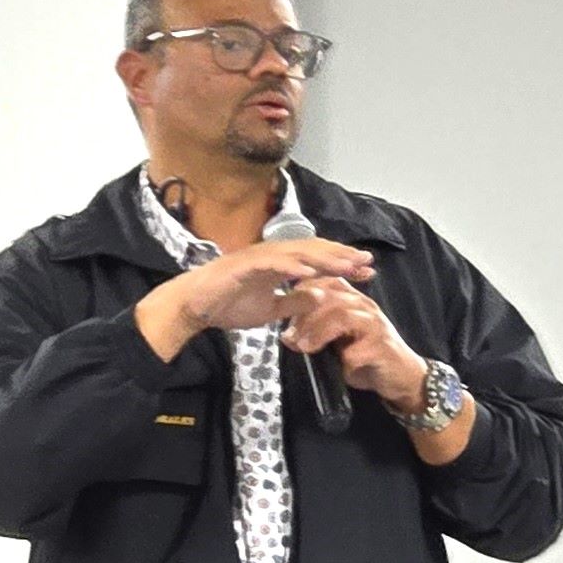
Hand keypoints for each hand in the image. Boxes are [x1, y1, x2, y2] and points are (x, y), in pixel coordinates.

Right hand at [156, 237, 377, 333]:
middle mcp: (272, 255)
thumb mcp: (270, 311)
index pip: (317, 261)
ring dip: (324, 258)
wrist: (194, 307)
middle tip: (368, 261)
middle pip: (314, 251)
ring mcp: (258, 257)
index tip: (367, 271)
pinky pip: (272, 264)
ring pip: (297, 253)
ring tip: (347, 264)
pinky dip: (291, 267)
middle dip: (342, 256)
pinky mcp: (244, 265)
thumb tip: (319, 298)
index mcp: (279, 265)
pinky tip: (310, 273)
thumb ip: (294, 303)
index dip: (342, 264)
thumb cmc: (227, 305)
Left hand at [279, 279, 432, 412]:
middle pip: (330, 298)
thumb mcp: (339, 342)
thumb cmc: (367, 358)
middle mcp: (365, 307)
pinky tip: (340, 369)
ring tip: (303, 347)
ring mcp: (375, 326)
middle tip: (289, 336)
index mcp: (354, 301)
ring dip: (318, 332)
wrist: (402, 378)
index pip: (327, 282)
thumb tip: (287, 337)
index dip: (304, 291)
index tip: (285, 307)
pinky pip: (357, 351)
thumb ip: (317, 334)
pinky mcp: (383, 347)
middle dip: (305, 316)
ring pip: (342, 317)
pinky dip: (344, 361)